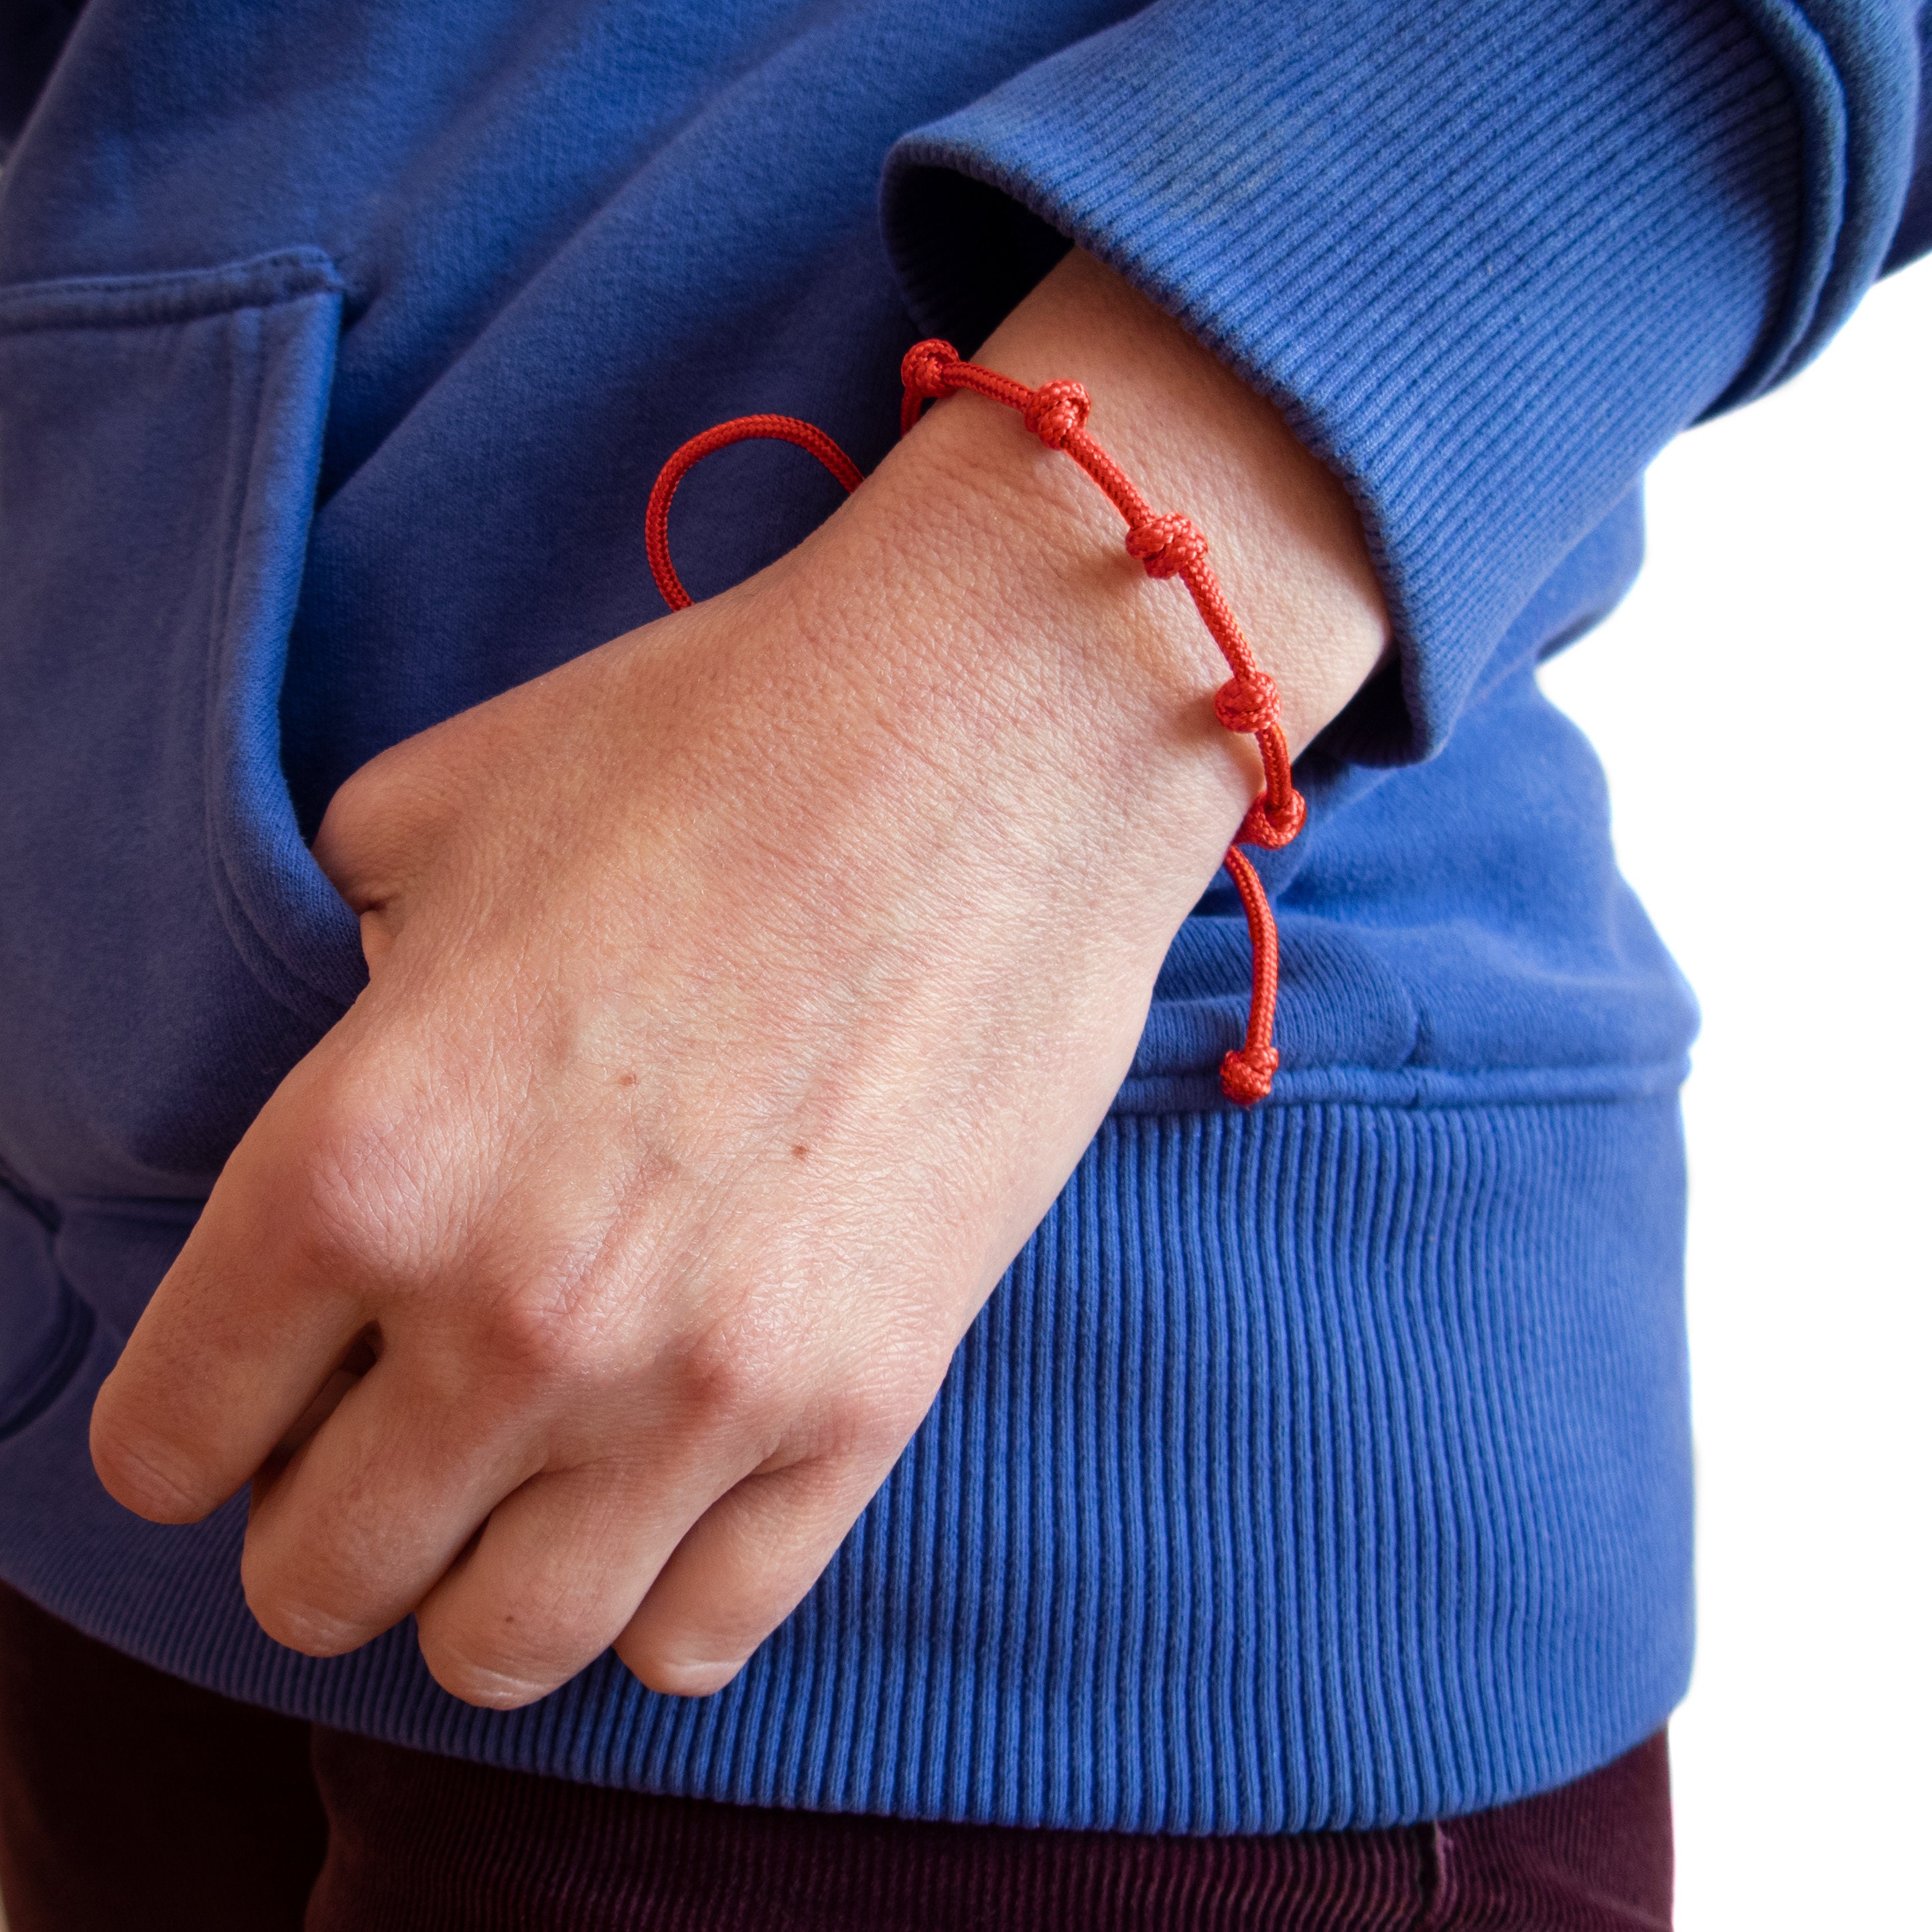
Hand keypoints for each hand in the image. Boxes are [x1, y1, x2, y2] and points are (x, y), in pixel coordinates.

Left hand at [89, 251, 1386, 1705]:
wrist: (996, 735)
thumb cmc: (710, 744)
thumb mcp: (433, 820)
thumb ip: (335, 991)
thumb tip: (352, 1077)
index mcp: (360, 1158)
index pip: (168, 1437)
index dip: (191, 1423)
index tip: (247, 1392)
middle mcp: (512, 1314)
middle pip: (321, 1583)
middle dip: (320, 1522)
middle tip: (383, 1431)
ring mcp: (703, 1386)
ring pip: (505, 1651)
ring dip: (477, 1589)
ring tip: (520, 1485)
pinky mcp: (868, 1405)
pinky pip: (707, 1635)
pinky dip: (656, 1595)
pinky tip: (663, 1491)